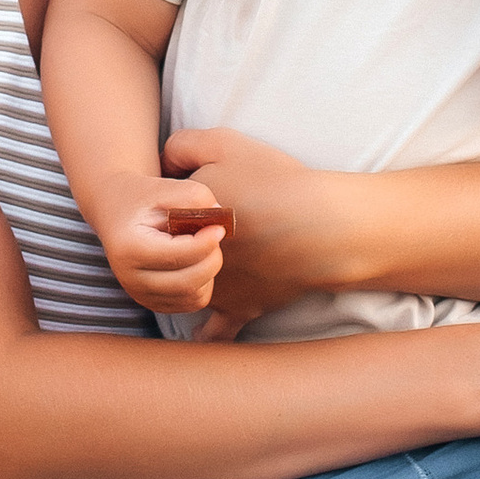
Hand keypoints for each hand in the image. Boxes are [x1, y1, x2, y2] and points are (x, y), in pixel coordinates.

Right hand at [93, 178, 232, 312]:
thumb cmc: (142, 198)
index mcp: (129, 248)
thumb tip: (220, 214)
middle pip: (188, 283)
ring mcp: (140, 294)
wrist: (115, 211)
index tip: (220, 227)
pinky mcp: (152, 303)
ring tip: (200, 246)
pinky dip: (203, 283)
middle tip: (214, 236)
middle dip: (212, 259)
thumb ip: (195, 196)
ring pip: (194, 296)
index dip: (206, 243)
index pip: (177, 256)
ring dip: (208, 271)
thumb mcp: (164, 187)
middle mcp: (130, 278)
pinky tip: (194, 260)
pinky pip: (192, 302)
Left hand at [159, 126, 337, 329]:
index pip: (159, 211)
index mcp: (180, 219)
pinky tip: (199, 335)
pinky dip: (207, 332)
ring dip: (184, 281)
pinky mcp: (239, 309)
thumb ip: (181, 147)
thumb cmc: (274, 183)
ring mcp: (212, 288)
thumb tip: (162, 164)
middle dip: (175, 241)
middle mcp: (188, 258)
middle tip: (193, 229)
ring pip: (184, 290)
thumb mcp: (223, 143)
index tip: (189, 196)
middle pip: (170, 249)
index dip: (174, 200)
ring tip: (189, 272)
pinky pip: (215, 331)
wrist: (320, 227)